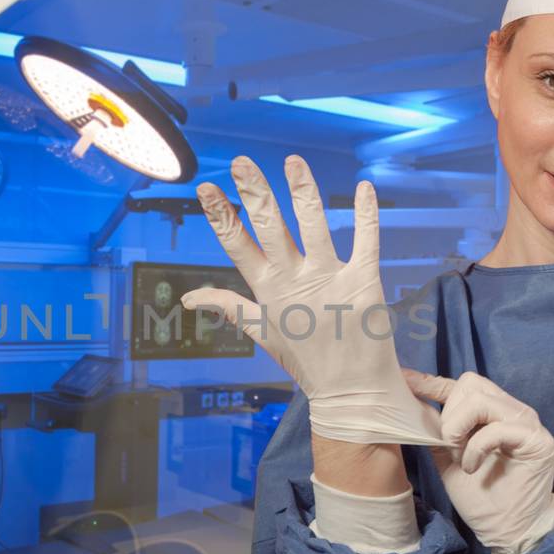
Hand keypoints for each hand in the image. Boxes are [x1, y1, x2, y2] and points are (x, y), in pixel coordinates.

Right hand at [181, 155, 443, 447]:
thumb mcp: (261, 333)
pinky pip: (366, 240)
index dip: (221, 216)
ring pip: (314, 225)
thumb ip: (227, 306)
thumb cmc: (306, 361)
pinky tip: (364, 186)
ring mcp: (331, 280)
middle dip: (255, 193)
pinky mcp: (364, 282)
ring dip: (303, 191)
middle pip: (271, 228)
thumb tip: (187, 298)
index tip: (206, 187)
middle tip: (241, 162)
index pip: (238, 246)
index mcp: (269, 292)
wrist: (352, 392)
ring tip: (294, 161)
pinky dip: (366, 214)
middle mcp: (296, 282)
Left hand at [402, 367, 553, 553]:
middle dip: (449, 415)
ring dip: (460, 428)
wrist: (506, 530)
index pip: (461, 387)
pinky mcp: (537, 440)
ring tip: (459, 456)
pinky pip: (498, 428)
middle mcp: (511, 411)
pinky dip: (476, 447)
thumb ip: (438, 432)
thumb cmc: (480, 497)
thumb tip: (413, 407)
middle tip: (448, 445)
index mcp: (491, 413)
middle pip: (471, 384)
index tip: (404, 381)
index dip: (430, 382)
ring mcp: (526, 423)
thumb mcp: (447, 459)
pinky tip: (472, 467)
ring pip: (482, 400)